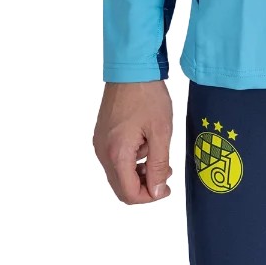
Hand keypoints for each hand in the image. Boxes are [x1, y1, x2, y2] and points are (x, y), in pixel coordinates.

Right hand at [93, 80, 174, 203]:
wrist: (131, 67)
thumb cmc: (147, 95)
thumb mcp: (161, 131)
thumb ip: (158, 165)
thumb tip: (155, 192)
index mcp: (117, 153)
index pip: (129, 193)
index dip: (149, 197)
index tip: (166, 188)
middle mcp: (102, 151)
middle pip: (120, 187)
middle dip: (144, 185)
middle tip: (164, 171)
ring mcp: (100, 142)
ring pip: (118, 173)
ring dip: (138, 172)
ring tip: (158, 153)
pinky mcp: (101, 134)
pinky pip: (114, 158)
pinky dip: (130, 159)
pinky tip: (145, 143)